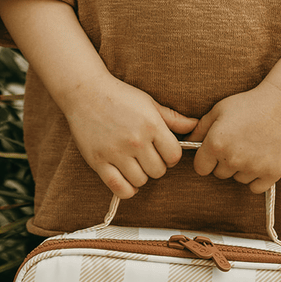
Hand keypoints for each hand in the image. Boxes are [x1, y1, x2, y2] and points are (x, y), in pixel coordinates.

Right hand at [64, 73, 198, 198]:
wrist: (85, 92)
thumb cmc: (119, 96)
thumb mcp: (149, 103)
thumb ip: (173, 118)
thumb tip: (195, 125)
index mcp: (151, 125)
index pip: (174, 156)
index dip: (171, 157)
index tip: (162, 153)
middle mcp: (136, 141)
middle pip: (158, 171)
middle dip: (155, 167)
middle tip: (146, 158)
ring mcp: (116, 153)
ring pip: (141, 181)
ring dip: (140, 177)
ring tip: (134, 165)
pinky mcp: (99, 162)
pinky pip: (120, 188)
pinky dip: (126, 189)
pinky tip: (126, 179)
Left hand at [186, 80, 280, 193]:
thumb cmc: (250, 103)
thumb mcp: (219, 110)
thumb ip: (199, 129)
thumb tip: (186, 143)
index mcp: (215, 144)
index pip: (201, 168)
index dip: (207, 160)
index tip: (216, 152)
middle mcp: (232, 159)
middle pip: (220, 174)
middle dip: (225, 163)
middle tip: (240, 144)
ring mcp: (253, 167)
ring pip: (238, 179)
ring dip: (243, 169)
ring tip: (254, 147)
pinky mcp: (271, 173)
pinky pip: (255, 187)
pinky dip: (258, 178)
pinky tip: (263, 159)